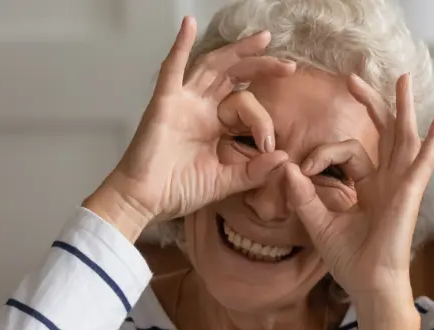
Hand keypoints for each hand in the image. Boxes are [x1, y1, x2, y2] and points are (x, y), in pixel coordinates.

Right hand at [92, 16, 294, 228]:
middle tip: (289, 65)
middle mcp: (201, 108)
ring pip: (212, 66)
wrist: (144, 201)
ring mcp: (182, 101)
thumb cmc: (178, 190)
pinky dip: (180, 45)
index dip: (262, 121)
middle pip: (233, 75)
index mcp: (215, 124)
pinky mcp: (163, 102)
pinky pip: (171, 69)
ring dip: (237, 51)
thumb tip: (285, 158)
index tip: (268, 143)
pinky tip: (188, 24)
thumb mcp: (226, 181)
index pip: (246, 106)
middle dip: (261, 65)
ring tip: (263, 39)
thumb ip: (255, 171)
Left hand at [284, 74, 433, 296]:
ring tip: (403, 79)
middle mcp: (388, 181)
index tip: (302, 168)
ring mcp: (402, 184)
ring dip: (403, 106)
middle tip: (353, 78)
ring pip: (404, 136)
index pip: (347, 152)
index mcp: (369, 187)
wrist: (369, 283)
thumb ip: (304, 196)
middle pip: (383, 132)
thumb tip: (286, 168)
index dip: (322, 154)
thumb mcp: (318, 223)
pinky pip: (425, 160)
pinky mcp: (410, 191)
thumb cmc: (350, 260)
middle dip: (371, 103)